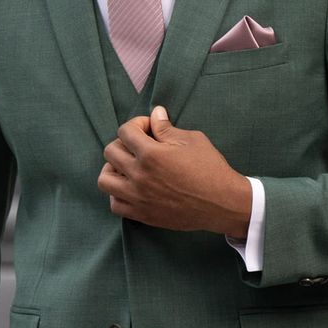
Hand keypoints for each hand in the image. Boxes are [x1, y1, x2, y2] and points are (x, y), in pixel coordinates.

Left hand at [98, 106, 251, 235]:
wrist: (222, 203)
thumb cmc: (210, 169)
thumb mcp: (192, 140)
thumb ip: (167, 128)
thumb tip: (155, 113)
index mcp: (151, 154)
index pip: (125, 131)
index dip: (137, 123)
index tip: (149, 127)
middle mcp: (139, 176)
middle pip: (110, 152)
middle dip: (124, 143)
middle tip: (140, 145)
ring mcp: (138, 197)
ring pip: (104, 179)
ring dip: (113, 168)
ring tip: (129, 166)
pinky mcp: (142, 214)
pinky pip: (114, 204)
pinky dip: (118, 194)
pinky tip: (132, 187)